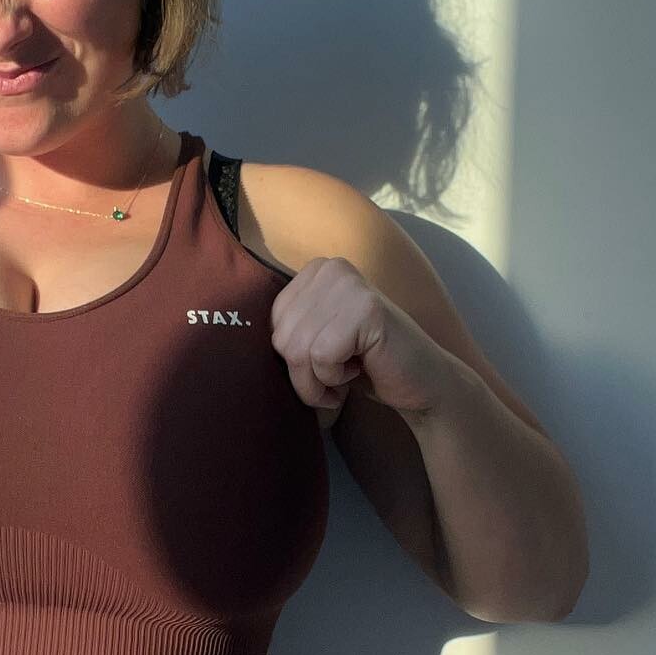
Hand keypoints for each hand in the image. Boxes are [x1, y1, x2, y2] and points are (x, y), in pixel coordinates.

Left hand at [268, 256, 449, 417]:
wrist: (422, 385)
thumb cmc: (367, 367)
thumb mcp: (318, 338)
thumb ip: (289, 329)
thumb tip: (233, 341)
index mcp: (316, 271)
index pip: (273, 324)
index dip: (295, 358)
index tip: (327, 362)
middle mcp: (331, 269)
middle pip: (282, 339)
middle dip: (306, 375)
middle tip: (339, 375)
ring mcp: (349, 285)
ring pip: (297, 350)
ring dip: (320, 381)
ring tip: (349, 374)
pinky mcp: (365, 309)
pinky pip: (321, 357)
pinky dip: (336, 379)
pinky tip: (362, 369)